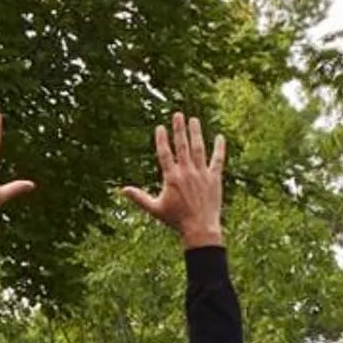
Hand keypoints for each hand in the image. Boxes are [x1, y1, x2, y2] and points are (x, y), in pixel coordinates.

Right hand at [119, 113, 225, 247]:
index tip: (160, 127)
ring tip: (194, 119)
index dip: (161, 139)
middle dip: (179, 129)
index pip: (165, 154)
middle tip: (178, 114)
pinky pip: (218, 159)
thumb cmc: (176, 220)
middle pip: (182, 146)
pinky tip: (220, 137)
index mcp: (171, 178)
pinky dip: (219, 148)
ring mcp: (202, 173)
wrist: (200, 227)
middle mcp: (187, 172)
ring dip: (196, 133)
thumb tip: (122, 190)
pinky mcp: (215, 177)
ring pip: (199, 148)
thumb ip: (139, 197)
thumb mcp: (154, 209)